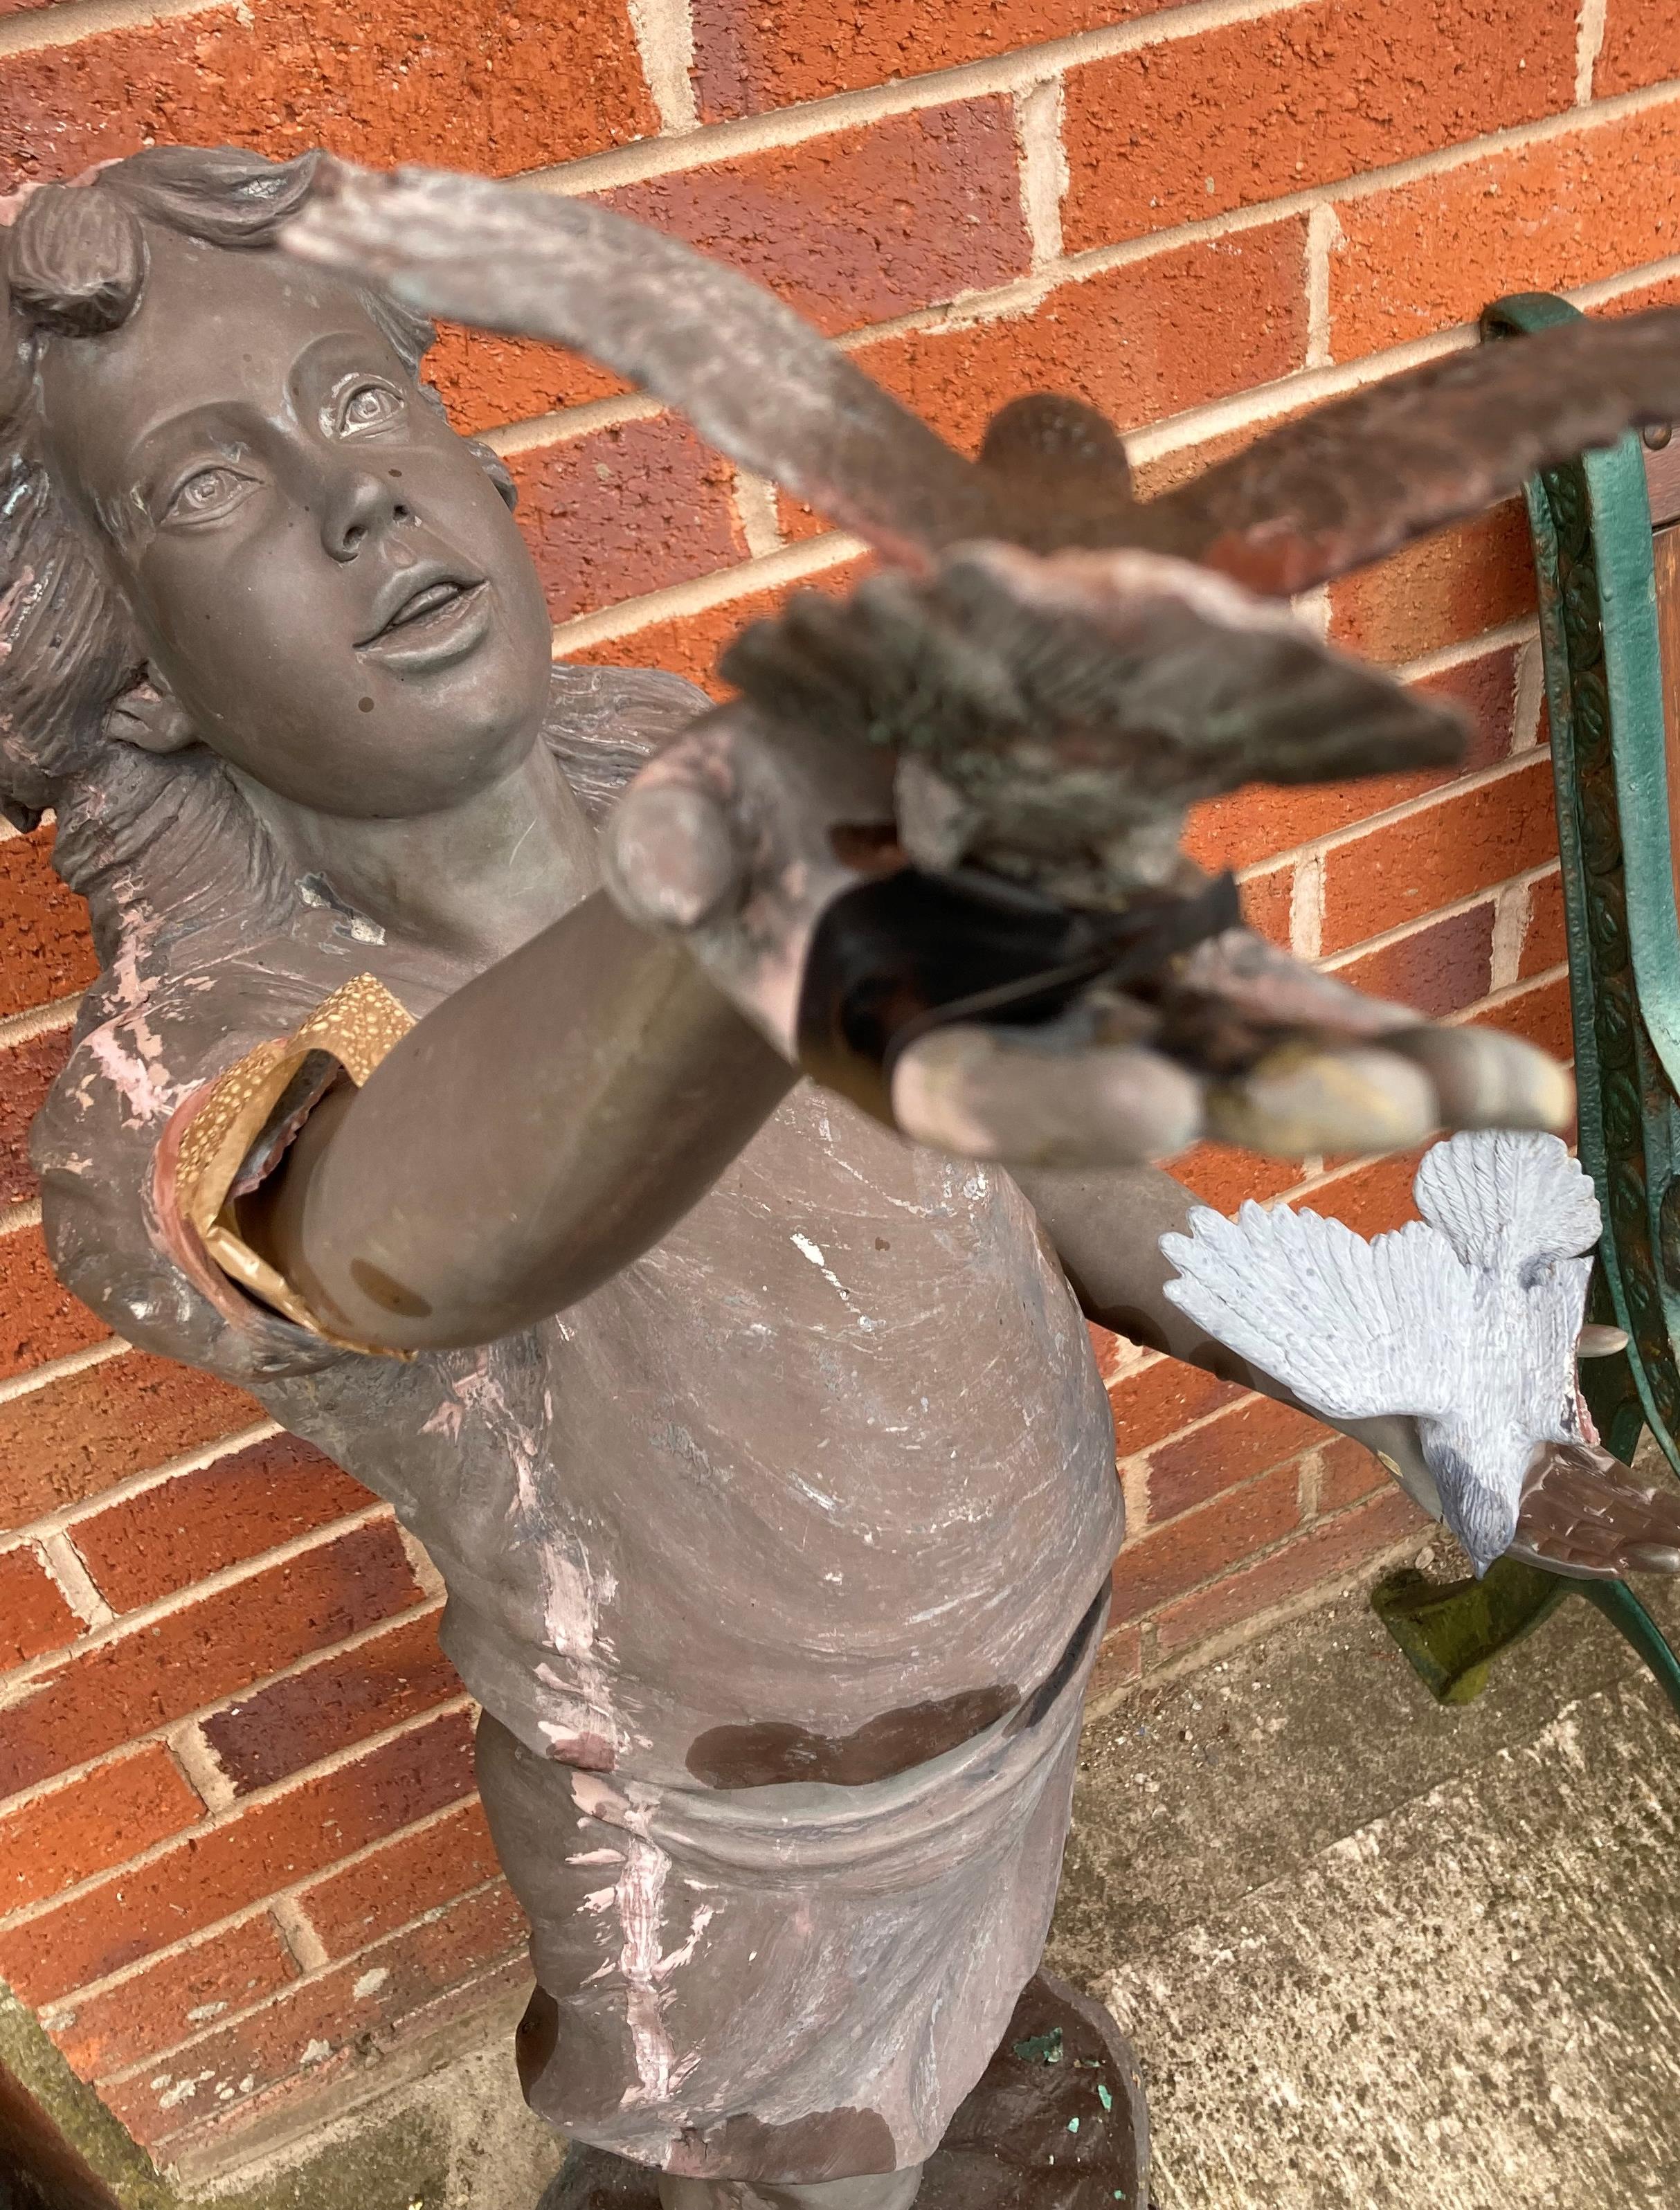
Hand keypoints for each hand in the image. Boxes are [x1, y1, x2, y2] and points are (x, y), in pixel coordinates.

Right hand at [602, 687, 1571, 1168]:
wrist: (818, 814)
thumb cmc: (750, 828)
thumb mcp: (698, 816)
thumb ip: (674, 847)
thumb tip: (654, 868)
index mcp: (903, 1042)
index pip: (976, 1096)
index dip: (1055, 1106)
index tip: (1160, 1102)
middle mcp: (1029, 1048)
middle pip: (1153, 1094)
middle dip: (1273, 1103)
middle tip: (1398, 1108)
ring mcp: (1113, 1004)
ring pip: (1254, 1060)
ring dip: (1378, 1085)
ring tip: (1513, 1100)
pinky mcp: (1175, 948)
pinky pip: (1288, 998)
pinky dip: (1389, 1040)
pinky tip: (1517, 1086)